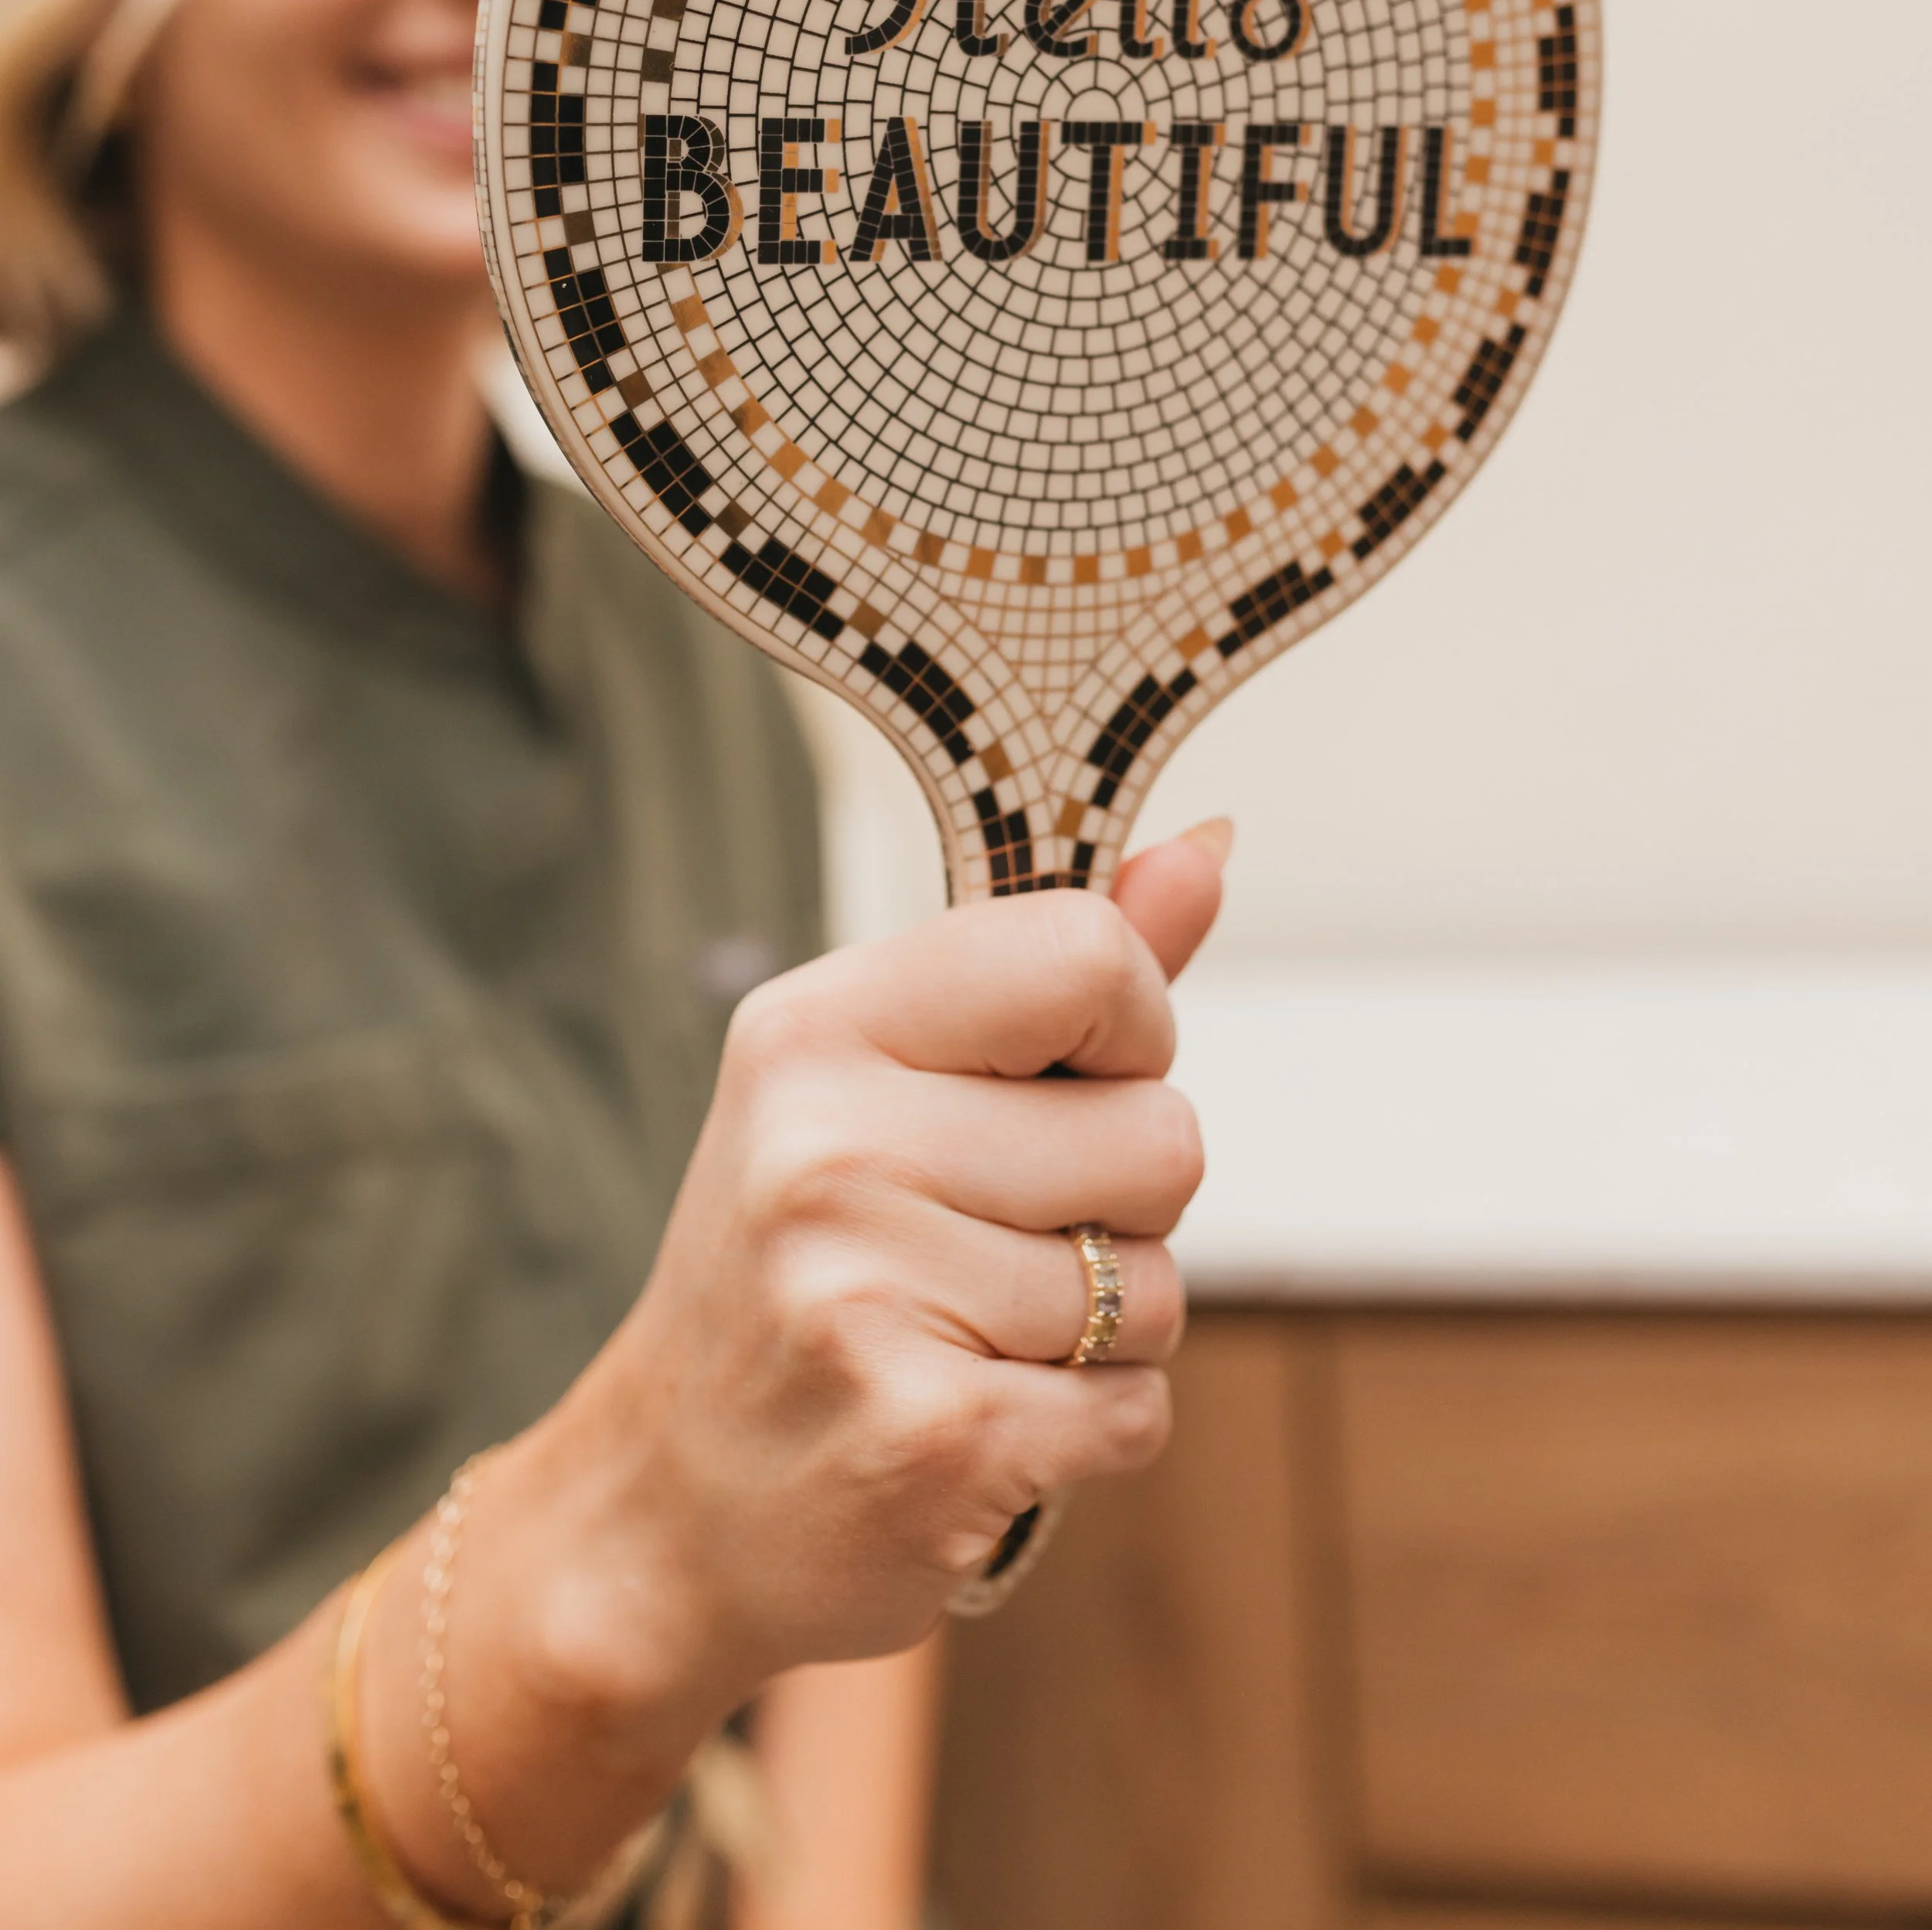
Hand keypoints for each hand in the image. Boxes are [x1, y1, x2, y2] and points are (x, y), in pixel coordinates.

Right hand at [519, 825, 1224, 1733]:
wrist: (666, 1511)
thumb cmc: (807, 1266)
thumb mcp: (891, 1085)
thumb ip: (1061, 973)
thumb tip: (1210, 849)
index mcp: (818, 1027)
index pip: (1090, 957)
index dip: (1130, 1032)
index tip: (1060, 1085)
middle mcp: (827, 1144)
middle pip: (1163, 1138)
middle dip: (1119, 1207)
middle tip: (983, 1247)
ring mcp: (867, 1293)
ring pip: (1160, 1286)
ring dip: (1103, 1331)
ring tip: (967, 1339)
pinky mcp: (930, 1438)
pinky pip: (1138, 1409)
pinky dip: (1088, 1431)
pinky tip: (977, 1425)